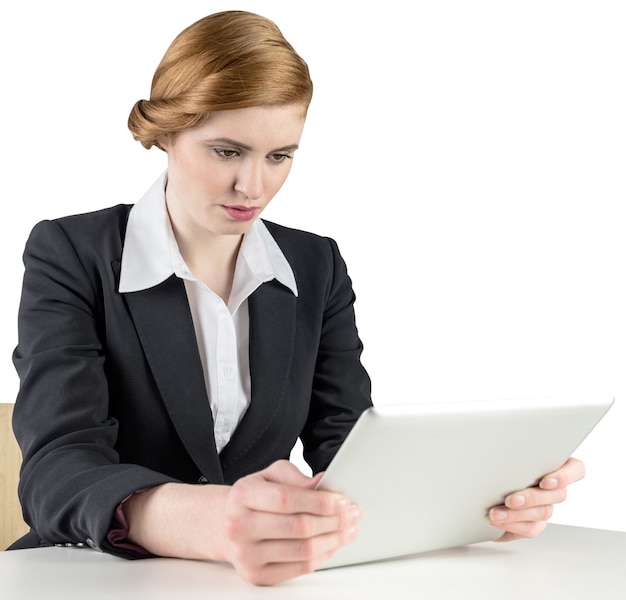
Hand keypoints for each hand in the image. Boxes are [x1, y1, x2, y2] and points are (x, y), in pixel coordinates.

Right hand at [220, 460, 360, 584]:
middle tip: (353, 514)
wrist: (226, 524)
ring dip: (334, 539)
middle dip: (334, 521)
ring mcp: (246, 555)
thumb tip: (322, 483)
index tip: (342, 500)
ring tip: (349, 529)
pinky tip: (333, 543)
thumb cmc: (253, 497)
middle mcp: (239, 526)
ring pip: (303, 551)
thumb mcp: (269, 475)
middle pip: (299, 527)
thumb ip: (295, 477)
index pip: (287, 499)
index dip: (320, 501)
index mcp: (242, 495)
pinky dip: (323, 555)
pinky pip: (299, 568)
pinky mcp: (256, 575)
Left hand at [488, 457, 584, 541]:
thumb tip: (502, 448)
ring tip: (495, 513)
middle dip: (532, 498)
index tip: (545, 481)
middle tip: (510, 500)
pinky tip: (496, 521)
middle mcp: (553, 487)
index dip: (565, 476)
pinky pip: (531, 528)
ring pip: (543, 513)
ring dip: (516, 514)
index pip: (575, 469)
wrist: (480, 486)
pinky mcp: (534, 523)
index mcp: (551, 464)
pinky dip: (511, 525)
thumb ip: (512, 452)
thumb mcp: (503, 452)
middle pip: (558, 495)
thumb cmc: (495, 461)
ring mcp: (545, 506)